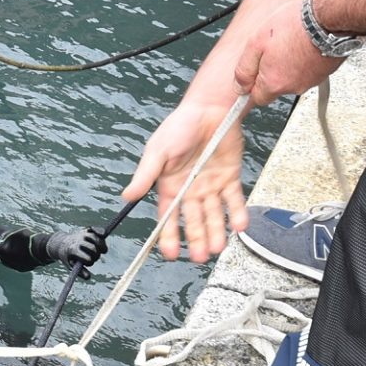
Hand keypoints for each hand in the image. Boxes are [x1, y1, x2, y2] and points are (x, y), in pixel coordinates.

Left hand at [46, 226, 106, 274]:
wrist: (61, 243)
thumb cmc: (68, 257)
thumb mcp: (71, 265)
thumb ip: (80, 271)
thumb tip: (88, 277)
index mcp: (72, 250)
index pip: (87, 257)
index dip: (89, 261)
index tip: (89, 262)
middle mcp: (78, 241)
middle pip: (93, 249)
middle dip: (96, 255)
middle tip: (95, 257)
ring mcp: (82, 234)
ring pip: (96, 239)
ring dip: (101, 246)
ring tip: (102, 250)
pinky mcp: (86, 230)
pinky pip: (96, 229)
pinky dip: (101, 231)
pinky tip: (104, 234)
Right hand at [122, 97, 250, 262]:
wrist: (210, 108)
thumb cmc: (179, 127)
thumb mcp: (158, 151)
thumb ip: (145, 175)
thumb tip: (126, 197)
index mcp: (170, 186)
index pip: (168, 217)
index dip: (169, 236)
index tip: (171, 254)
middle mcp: (190, 190)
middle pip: (193, 221)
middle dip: (196, 240)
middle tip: (200, 257)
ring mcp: (211, 185)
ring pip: (214, 215)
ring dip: (216, 232)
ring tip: (218, 248)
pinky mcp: (230, 177)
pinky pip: (234, 200)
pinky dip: (238, 213)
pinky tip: (240, 226)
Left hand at [233, 0, 345, 105]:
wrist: (328, 17)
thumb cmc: (294, 25)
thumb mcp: (256, 43)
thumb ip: (244, 69)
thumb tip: (239, 87)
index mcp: (274, 83)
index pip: (257, 98)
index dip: (253, 84)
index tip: (254, 73)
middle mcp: (294, 87)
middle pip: (276, 87)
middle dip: (273, 71)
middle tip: (274, 49)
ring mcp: (312, 81)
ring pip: (293, 78)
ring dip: (289, 65)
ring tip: (291, 42)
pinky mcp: (325, 73)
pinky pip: (308, 71)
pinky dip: (305, 61)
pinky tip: (304, 44)